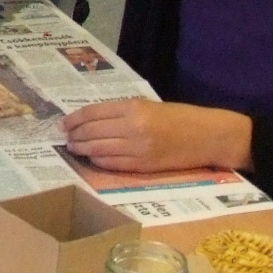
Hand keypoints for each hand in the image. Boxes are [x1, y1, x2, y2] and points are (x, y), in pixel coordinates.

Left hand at [60, 99, 249, 174]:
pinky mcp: (143, 166)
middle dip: (74, 135)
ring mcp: (137, 149)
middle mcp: (133, 127)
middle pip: (91, 132)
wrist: (207, 136)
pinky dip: (98, 160)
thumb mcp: (148, 106)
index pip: (93, 113)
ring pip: (98, 150)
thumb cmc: (179, 117)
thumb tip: (91, 120)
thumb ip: (121, 112)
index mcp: (134, 108)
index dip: (74, 119)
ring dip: (82, 149)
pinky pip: (111, 164)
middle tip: (65, 137)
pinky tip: (92, 157)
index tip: (64, 123)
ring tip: (73, 148)